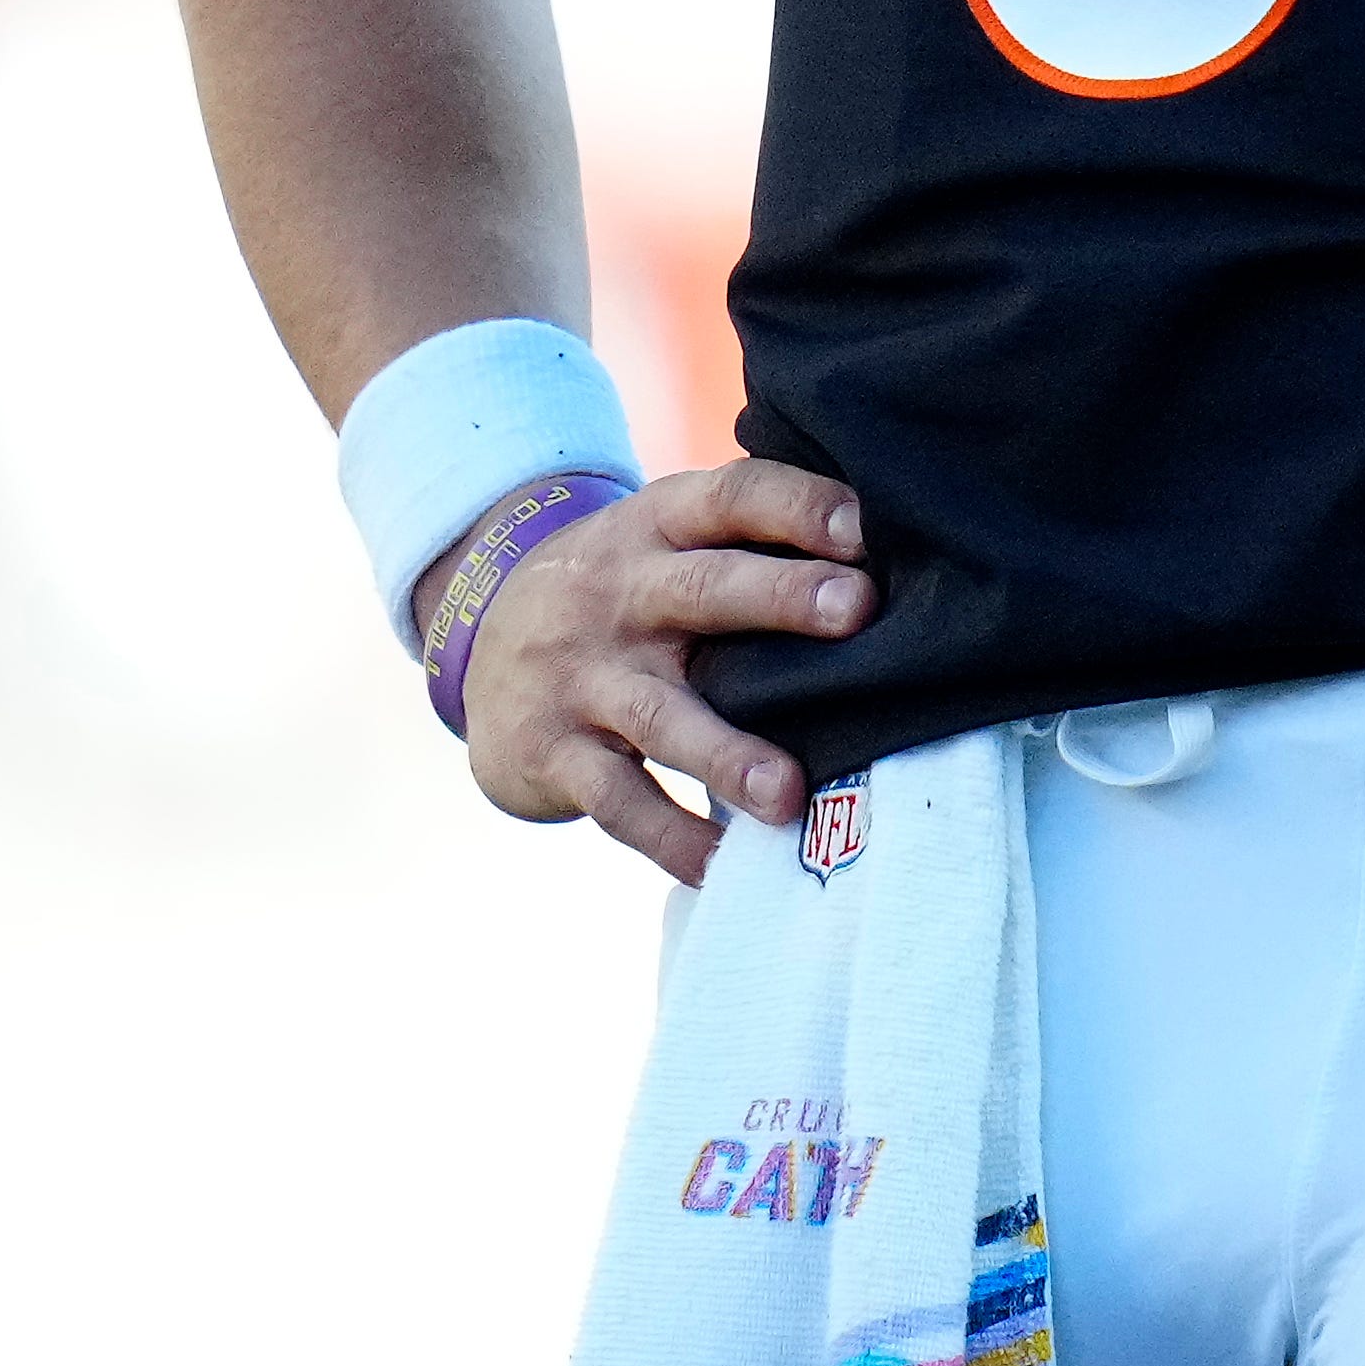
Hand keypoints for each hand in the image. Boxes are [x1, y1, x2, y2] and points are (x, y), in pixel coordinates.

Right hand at [461, 456, 877, 886]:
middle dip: (780, 598)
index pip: (729, 498)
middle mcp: (617, 593)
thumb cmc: (622, 594)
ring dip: (727, 753)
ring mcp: (580, 676)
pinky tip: (720, 867)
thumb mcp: (660, 545)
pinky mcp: (553, 752)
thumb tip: (888, 561)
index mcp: (655, 528)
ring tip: (789, 792)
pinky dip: (670, 838)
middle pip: (702, 591)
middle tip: (857, 610)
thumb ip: (745, 546)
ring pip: (660, 714)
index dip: (795, 506)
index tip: (862, 527)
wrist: (477, 643)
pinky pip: (618, 801)